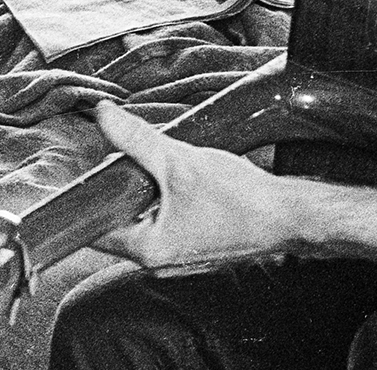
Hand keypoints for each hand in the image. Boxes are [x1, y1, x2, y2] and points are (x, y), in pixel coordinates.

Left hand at [90, 100, 299, 271]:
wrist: (290, 215)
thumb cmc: (240, 199)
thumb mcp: (179, 161)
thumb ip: (137, 139)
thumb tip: (105, 117)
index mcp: (148, 250)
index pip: (96, 227)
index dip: (89, 196)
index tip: (87, 170)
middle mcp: (159, 260)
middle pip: (120, 219)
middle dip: (124, 184)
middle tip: (134, 157)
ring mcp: (178, 254)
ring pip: (145, 217)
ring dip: (148, 188)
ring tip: (165, 166)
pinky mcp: (195, 244)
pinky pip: (167, 219)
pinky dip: (168, 196)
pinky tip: (183, 178)